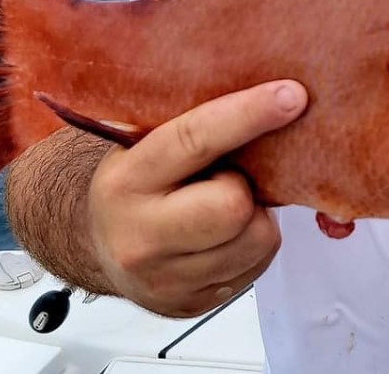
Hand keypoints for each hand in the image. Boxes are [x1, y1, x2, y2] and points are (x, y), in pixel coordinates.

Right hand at [87, 80, 307, 316]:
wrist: (96, 246)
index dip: (249, 114)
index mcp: (127, 180)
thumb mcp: (141, 143)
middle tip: (230, 180)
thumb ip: (186, 120)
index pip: (195, 140)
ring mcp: (166, 279)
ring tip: (225, 208)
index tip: (292, 95)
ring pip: (256, 241)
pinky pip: (257, 270)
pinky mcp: (191, 305)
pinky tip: (225, 235)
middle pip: (233, 206)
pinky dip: (252, 247)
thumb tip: (259, 83)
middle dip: (245, 189)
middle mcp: (141, 235)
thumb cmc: (134, 182)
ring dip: (255, 219)